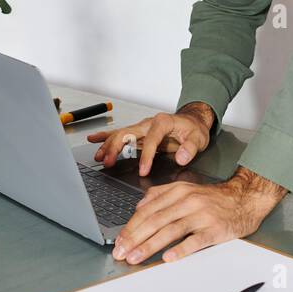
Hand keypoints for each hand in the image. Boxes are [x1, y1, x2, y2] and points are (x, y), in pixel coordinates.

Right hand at [87, 102, 213, 175]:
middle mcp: (149, 123)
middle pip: (128, 133)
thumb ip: (190, 148)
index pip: (151, 139)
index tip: (143, 170)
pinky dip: (106, 137)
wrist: (191, 121)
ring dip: (108, 145)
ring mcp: (142, 128)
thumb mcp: (198, 138)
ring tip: (99, 157)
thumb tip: (182, 157)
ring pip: (121, 134)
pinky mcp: (138, 134)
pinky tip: (94, 140)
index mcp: (163, 122)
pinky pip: (120, 134)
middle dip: (116, 148)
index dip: (146, 156)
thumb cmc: (193, 129)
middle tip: (109, 162)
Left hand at [112, 166, 287, 264]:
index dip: (131, 227)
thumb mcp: (185, 188)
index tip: (119, 241)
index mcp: (177, 191)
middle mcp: (188, 201)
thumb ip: (161, 195)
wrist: (244, 199)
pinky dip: (181, 249)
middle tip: (122, 252)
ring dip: (150, 246)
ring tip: (136, 257)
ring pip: (171, 231)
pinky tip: (168, 257)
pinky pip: (195, 240)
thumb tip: (139, 207)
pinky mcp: (214, 229)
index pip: (148, 210)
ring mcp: (201, 215)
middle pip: (155, 221)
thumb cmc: (213, 198)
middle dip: (134, 238)